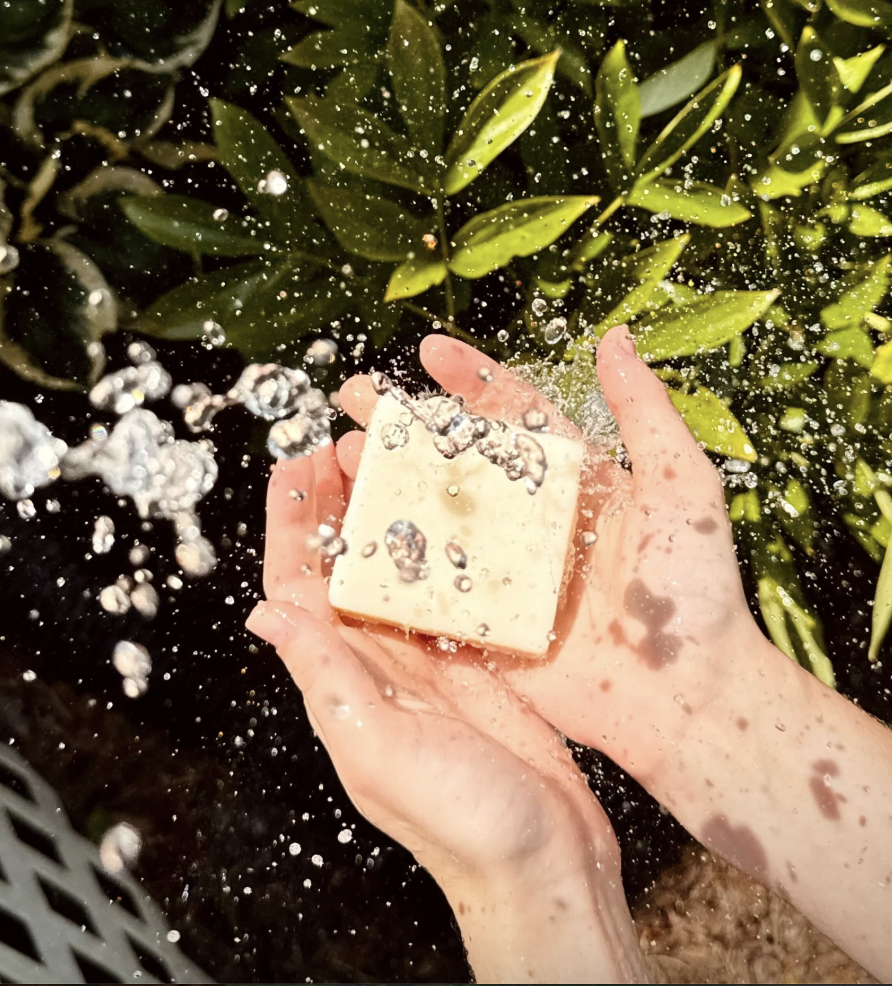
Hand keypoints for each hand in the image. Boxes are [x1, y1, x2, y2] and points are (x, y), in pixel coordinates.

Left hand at [249, 441, 646, 982]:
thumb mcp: (380, 748)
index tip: (293, 465)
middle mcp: (379, 665)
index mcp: (344, 682)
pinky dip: (447, 547)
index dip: (290, 526)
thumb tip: (266, 615)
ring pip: (397, 570)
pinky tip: (459, 511)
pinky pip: (451, 591)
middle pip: (343, 567)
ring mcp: (430, 662)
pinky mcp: (479, 662)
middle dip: (336, 504)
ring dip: (389, 514)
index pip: (297, 588)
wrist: (546, 868)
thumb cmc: (464, 825)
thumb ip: (329, 680)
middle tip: (345, 441)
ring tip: (396, 460)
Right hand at [339, 325, 761, 789]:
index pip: (513, 414)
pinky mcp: (486, 626)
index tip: (429, 351)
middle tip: (354, 396)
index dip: (470, 380)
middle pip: (455, 459)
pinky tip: (349, 536)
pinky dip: (389, 563)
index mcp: (573, 480)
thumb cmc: (697, 592)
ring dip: (384, 485)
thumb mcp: (680, 484)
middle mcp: (531, 520)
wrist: (689, 700)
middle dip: (403, 425)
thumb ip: (643, 410)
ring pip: (431, 517)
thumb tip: (616, 338)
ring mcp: (504, 572)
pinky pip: (427, 589)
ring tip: (341, 455)